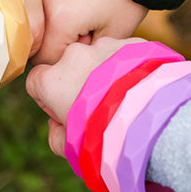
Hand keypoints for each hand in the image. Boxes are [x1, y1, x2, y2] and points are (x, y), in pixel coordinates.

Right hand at [26, 37, 144, 155]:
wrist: (152, 121)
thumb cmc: (107, 137)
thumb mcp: (72, 148)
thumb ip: (56, 137)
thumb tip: (56, 127)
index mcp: (53, 80)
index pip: (38, 80)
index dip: (48, 97)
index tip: (65, 109)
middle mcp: (76, 55)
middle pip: (70, 65)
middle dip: (80, 80)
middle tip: (101, 105)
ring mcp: (106, 45)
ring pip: (100, 56)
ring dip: (106, 72)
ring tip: (126, 97)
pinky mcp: (132, 43)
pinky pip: (126, 53)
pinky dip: (130, 66)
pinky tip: (142, 87)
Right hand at [33, 0, 147, 64]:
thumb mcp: (113, 35)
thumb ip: (84, 54)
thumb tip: (66, 60)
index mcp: (57, 20)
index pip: (44, 59)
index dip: (65, 59)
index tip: (85, 45)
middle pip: (37, 34)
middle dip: (57, 37)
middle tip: (87, 25)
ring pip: (36, 9)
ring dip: (53, 14)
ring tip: (83, 4)